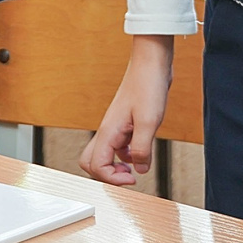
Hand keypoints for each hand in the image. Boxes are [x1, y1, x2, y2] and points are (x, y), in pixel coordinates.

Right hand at [80, 36, 173, 185]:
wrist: (152, 63)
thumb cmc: (148, 85)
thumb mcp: (149, 122)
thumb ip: (142, 149)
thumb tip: (140, 169)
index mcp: (108, 131)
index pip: (96, 166)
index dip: (113, 179)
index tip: (133, 178)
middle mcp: (108, 130)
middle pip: (91, 162)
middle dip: (107, 175)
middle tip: (129, 176)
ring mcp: (115, 126)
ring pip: (105, 154)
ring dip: (117, 165)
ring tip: (137, 166)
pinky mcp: (125, 123)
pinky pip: (118, 146)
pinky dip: (127, 153)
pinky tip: (141, 150)